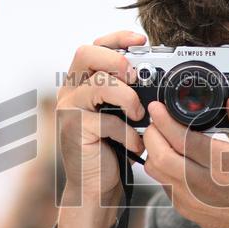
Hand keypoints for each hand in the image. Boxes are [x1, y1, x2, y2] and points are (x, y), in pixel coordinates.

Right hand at [54, 31, 147, 227]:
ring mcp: (69, 110)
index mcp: (81, 81)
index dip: (117, 38)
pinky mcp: (75, 131)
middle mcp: (70, 90)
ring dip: (127, 97)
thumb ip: (129, 92)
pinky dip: (127, 132)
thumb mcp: (121, 114)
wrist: (94, 188)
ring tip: (140, 114)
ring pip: (98, 85)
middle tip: (136, 75)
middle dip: (116, 58)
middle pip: (86, 54)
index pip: (94, 46)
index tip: (143, 40)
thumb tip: (159, 74)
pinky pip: (106, 121)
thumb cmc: (111, 150)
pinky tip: (136, 144)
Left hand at [142, 96, 228, 227]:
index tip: (158, 108)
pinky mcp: (184, 207)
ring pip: (155, 171)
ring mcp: (190, 198)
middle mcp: (202, 182)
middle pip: (160, 155)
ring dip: (153, 150)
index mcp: (223, 164)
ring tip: (162, 138)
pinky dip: (161, 167)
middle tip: (156, 121)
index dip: (165, 121)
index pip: (183, 139)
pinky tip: (173, 159)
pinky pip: (162, 183)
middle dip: (152, 133)